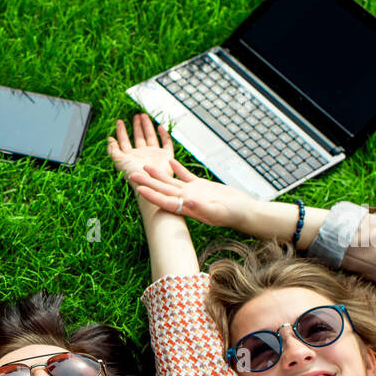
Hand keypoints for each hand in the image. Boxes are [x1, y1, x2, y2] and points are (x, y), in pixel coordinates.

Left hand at [108, 113, 174, 187]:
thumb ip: (113, 150)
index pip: (124, 141)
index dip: (121, 131)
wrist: (151, 183)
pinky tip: (160, 127)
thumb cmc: (134, 174)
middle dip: (136, 126)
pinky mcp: (166, 156)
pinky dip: (164, 135)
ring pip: (150, 137)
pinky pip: (166, 143)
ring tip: (144, 116)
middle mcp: (142, 154)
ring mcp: (154, 154)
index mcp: (131, 156)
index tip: (119, 121)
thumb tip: (108, 139)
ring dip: (147, 126)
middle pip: (138, 137)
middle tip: (135, 115)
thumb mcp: (119, 161)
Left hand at [127, 152, 258, 230]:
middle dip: (147, 182)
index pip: (165, 200)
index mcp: (187, 207)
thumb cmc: (232, 215)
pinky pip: (186, 175)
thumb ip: (201, 207)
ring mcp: (192, 192)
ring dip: (158, 174)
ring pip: (171, 181)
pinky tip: (169, 160)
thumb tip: (187, 202)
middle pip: (162, 189)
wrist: (244, 211)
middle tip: (131, 175)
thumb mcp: (216, 211)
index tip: (139, 190)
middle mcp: (186, 200)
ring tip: (145, 166)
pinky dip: (177, 168)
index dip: (151, 195)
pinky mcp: (201, 185)